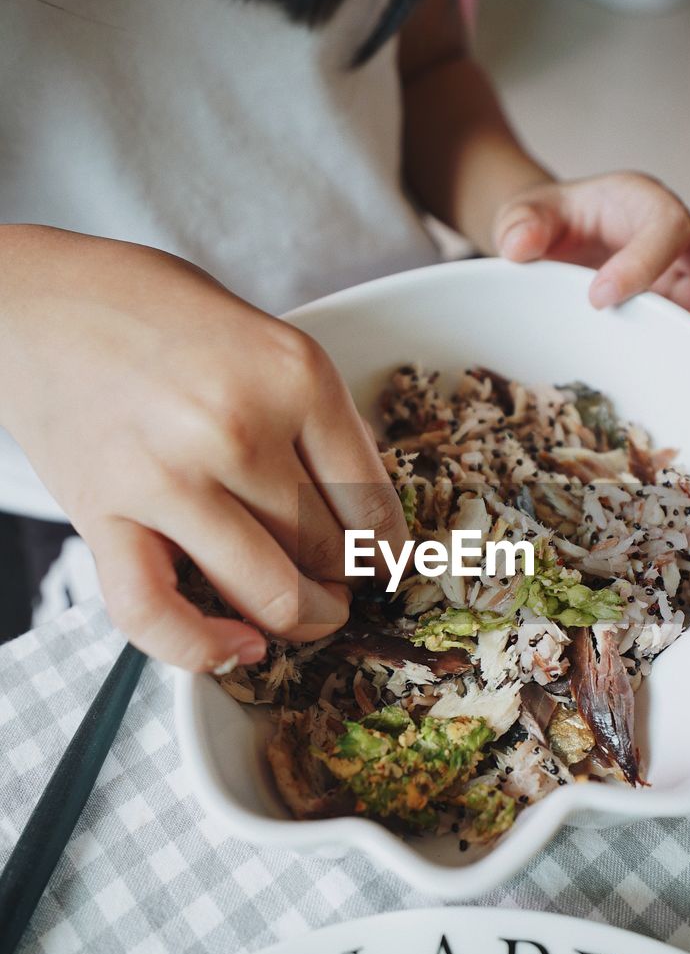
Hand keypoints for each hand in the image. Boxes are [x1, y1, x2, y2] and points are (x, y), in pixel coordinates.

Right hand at [0, 226, 408, 668]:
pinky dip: (203, 649)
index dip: (388, 547)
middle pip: (327, 548)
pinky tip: (241, 649)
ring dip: (304, 619)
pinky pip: (160, 615)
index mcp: (294, 374)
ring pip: (270, 592)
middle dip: (345, 579)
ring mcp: (170, 480)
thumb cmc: (151, 309)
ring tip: (313, 615)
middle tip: (344, 582)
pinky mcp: (108, 519)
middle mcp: (238, 429)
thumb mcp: (266, 335)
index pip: (372, 499)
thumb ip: (316, 417)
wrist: (36, 303)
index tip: (386, 560)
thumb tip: (366, 503)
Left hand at [493, 172, 689, 352]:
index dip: (643, 262)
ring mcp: (688, 284)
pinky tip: (688, 397)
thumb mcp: (528, 212)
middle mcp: (681, 243)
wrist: (554, 239)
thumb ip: (521, 223)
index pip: (666, 226)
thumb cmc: (551, 223)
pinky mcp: (682, 318)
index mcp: (645, 205)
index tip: (599, 298)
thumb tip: (518, 247)